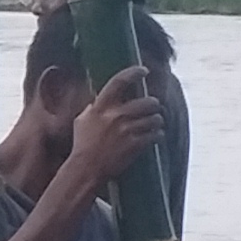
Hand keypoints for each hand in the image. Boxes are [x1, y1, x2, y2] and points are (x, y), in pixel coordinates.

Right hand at [66, 66, 164, 187]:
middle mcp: (116, 116)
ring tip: (155, 123)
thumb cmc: (83, 145)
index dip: (133, 72)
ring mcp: (127, 130)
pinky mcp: (135, 144)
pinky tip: (155, 136)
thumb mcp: (82, 121)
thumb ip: (93, 108)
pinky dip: (158, 135)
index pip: (119, 81)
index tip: (144, 70)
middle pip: (147, 102)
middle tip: (154, 107)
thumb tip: (98, 98)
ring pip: (154, 118)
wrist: (86, 169)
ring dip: (157, 121)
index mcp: (101, 107)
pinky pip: (156, 135)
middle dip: (154, 104)